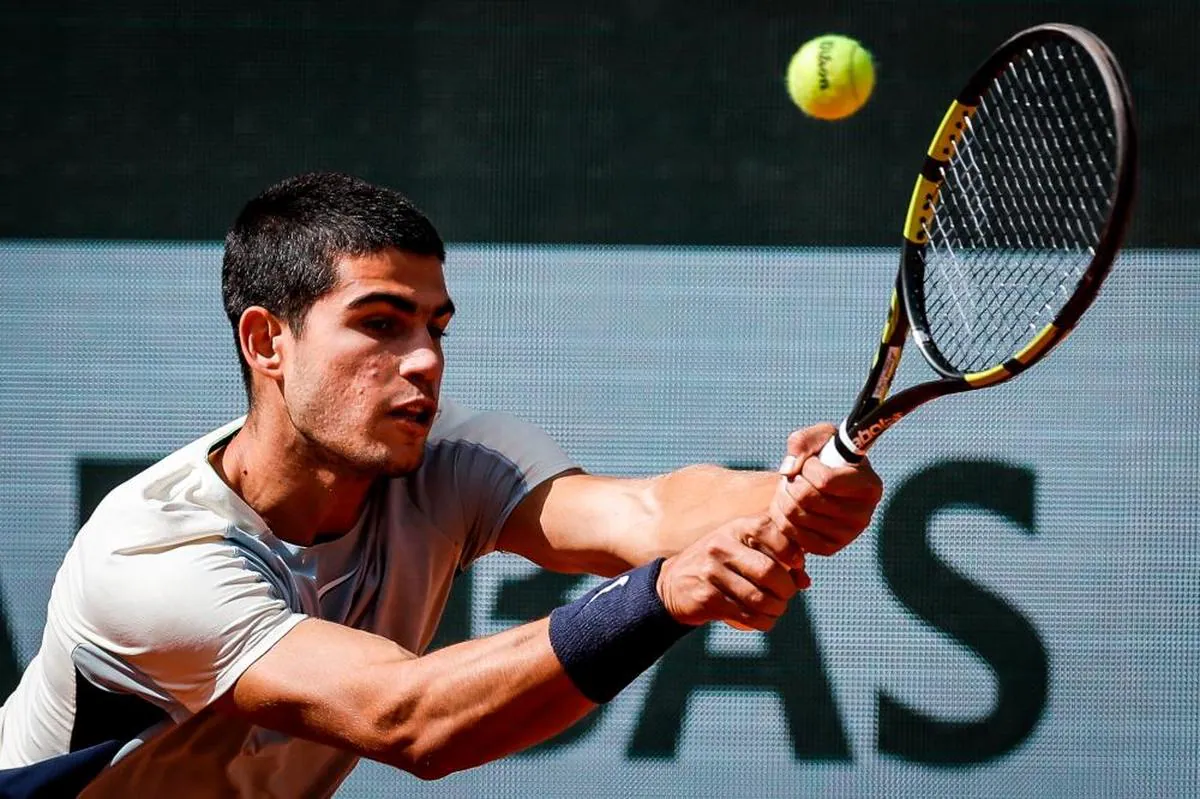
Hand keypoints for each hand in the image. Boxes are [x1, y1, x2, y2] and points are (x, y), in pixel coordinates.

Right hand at [656, 515, 808, 631]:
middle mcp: (720, 546)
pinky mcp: (705, 598)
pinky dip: (762, 622)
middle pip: (768, 571)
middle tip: (787, 596)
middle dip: (786, 589)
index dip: (790, 549)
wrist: (673, 584)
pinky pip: (745, 615)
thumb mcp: (743, 551)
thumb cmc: (720, 565)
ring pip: (759, 598)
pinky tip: (763, 620)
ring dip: (776, 610)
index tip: (796, 565)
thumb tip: (805, 580)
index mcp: (735, 528)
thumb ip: (776, 559)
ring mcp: (710, 572)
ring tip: (776, 610)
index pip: (769, 529)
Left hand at [769, 423, 882, 556]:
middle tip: (794, 476)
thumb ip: (803, 441)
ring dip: (782, 496)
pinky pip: (790, 532)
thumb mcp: (821, 437)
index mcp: (869, 486)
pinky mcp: (829, 548)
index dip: (807, 466)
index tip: (810, 462)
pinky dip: (780, 516)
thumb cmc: (827, 457)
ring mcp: (847, 535)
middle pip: (806, 498)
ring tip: (790, 488)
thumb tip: (788, 470)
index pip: (825, 480)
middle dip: (791, 481)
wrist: (827, 486)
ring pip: (794, 514)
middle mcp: (863, 515)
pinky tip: (788, 504)